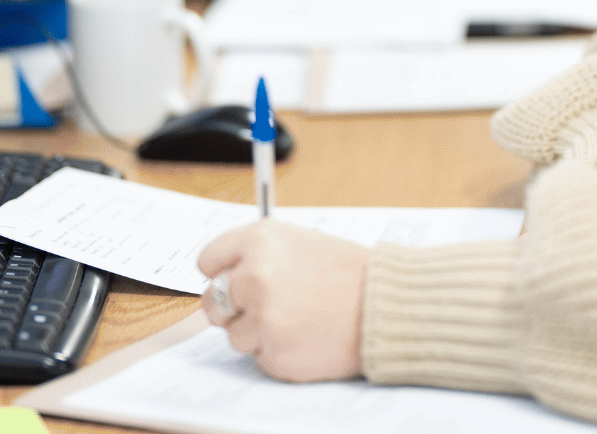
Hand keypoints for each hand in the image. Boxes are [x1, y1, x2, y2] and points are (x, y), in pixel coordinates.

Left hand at [197, 219, 369, 381]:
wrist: (386, 306)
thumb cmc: (351, 274)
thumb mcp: (303, 242)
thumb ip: (260, 256)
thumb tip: (227, 276)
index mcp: (260, 240)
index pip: (209, 260)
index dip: (221, 273)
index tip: (230, 280)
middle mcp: (254, 276)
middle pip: (213, 301)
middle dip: (232, 308)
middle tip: (261, 308)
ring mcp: (262, 317)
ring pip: (235, 334)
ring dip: (258, 333)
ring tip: (298, 321)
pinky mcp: (273, 353)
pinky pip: (259, 356)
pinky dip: (278, 351)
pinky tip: (306, 338)